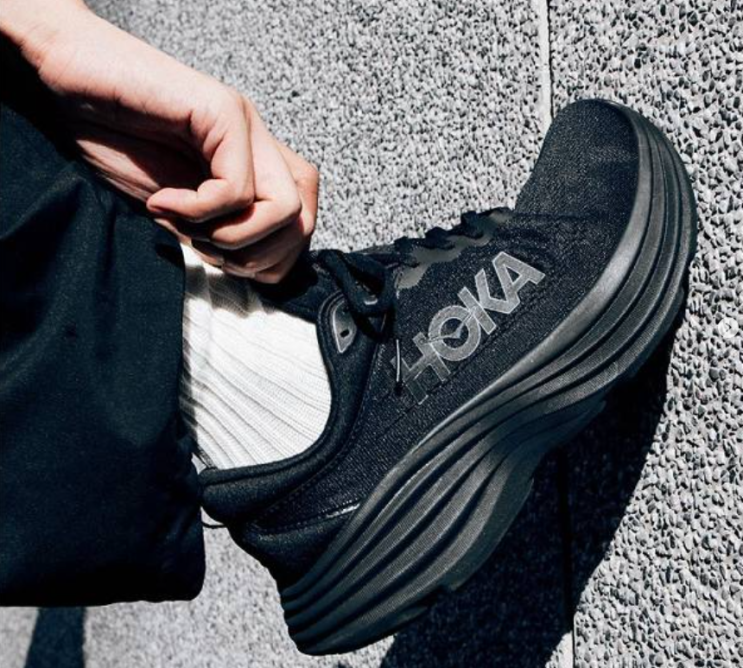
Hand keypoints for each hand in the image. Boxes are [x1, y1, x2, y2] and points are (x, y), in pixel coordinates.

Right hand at [2, 0, 317, 281]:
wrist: (69, 81)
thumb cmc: (117, 139)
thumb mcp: (179, 206)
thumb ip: (218, 228)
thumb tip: (254, 271)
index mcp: (255, 166)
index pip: (304, 222)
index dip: (273, 260)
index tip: (223, 262)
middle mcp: (260, 145)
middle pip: (304, 223)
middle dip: (256, 259)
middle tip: (204, 250)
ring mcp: (247, 126)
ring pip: (285, 209)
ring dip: (231, 238)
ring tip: (182, 224)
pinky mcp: (222, 111)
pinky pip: (237, 189)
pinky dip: (198, 211)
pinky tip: (162, 201)